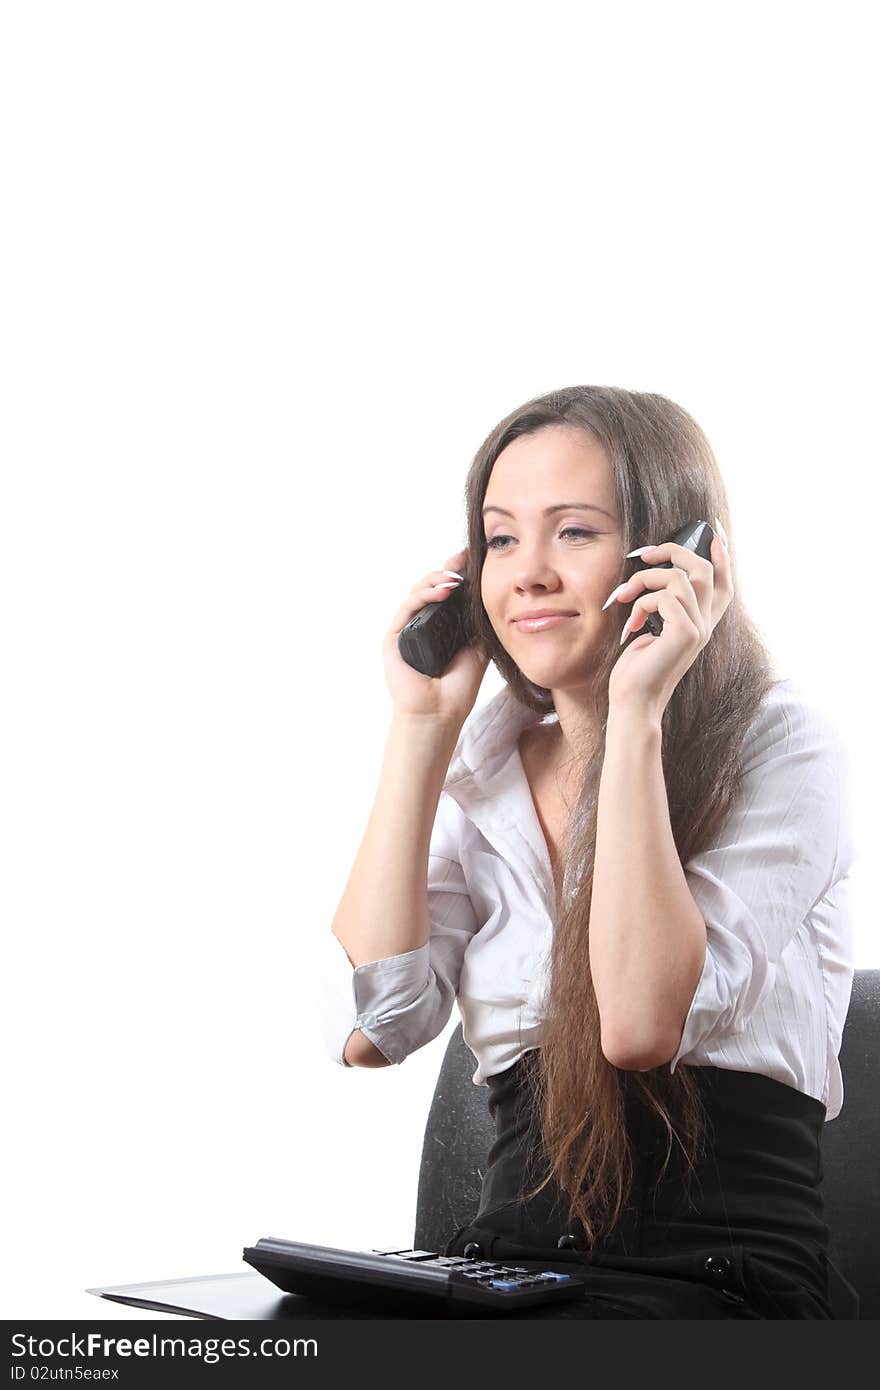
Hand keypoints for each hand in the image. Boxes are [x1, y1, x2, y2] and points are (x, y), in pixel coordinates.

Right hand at [383, 546, 489, 726]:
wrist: (439, 714)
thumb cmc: (457, 688)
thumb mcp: (479, 650)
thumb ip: (481, 625)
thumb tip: (493, 596)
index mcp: (443, 625)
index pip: (449, 592)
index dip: (460, 573)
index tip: (474, 559)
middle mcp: (424, 624)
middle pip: (433, 586)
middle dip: (449, 568)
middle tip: (464, 557)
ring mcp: (408, 629)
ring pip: (418, 592)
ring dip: (436, 579)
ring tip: (455, 579)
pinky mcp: (394, 637)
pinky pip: (408, 608)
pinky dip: (424, 596)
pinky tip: (443, 592)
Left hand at [606, 530, 733, 720]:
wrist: (633, 701)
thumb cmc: (637, 669)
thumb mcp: (651, 629)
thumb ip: (662, 605)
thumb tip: (654, 572)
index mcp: (700, 624)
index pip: (723, 585)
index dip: (723, 558)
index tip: (714, 534)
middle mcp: (705, 625)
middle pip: (703, 570)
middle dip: (672, 551)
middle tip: (643, 555)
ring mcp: (698, 629)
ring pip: (679, 578)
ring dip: (643, 580)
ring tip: (624, 597)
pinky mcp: (685, 633)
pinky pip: (665, 597)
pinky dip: (641, 604)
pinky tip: (630, 626)